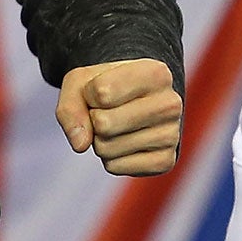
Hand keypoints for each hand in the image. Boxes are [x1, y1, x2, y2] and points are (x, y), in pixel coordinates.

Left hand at [55, 58, 181, 176]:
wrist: (139, 100)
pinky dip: (110, 158)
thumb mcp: (82, 82)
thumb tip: (81, 144)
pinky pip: (115, 167)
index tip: (104, 89)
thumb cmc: (108, 87)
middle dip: (94, 120)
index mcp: (156, 73)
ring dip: (100, 140)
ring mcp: (171, 134)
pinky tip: (126, 142)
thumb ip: (70, 107)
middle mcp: (170, 103)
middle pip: (104, 124)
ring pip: (107, 148)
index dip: (89, 94)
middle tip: (109, 111)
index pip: (101, 93)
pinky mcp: (166, 161)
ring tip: (118, 126)